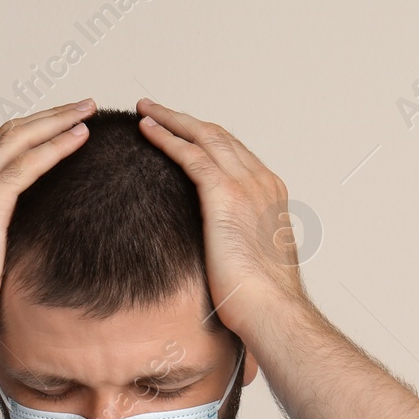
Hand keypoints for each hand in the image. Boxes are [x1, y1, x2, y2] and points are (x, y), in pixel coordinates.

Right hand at [0, 100, 96, 340]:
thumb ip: (4, 232)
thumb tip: (35, 232)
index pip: (1, 145)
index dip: (35, 129)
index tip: (65, 123)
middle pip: (11, 132)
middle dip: (50, 115)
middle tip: (84, 105)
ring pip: (18, 139)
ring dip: (57, 122)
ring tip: (88, 112)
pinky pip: (25, 166)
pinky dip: (55, 148)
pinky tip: (79, 139)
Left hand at [135, 98, 308, 336]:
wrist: (272, 309)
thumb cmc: (261, 298)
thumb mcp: (253, 259)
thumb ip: (240, 240)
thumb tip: (222, 247)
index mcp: (270, 194)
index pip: (234, 153)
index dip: (205, 138)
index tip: (183, 132)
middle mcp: (261, 181)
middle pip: (218, 136)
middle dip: (185, 120)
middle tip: (157, 110)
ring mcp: (245, 184)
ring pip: (203, 136)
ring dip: (171, 120)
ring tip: (145, 111)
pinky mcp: (224, 193)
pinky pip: (189, 154)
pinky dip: (166, 138)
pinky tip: (147, 130)